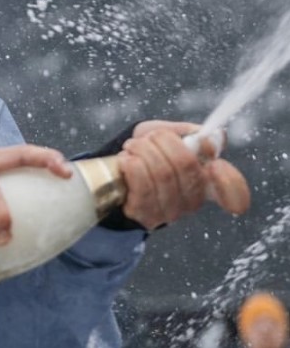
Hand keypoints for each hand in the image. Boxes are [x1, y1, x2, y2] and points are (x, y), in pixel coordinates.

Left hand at [119, 121, 249, 229]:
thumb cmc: (145, 154)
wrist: (115, 176)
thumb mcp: (165, 135)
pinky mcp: (145, 215)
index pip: (232, 189)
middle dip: (163, 141)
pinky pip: (143, 184)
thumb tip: (213, 136)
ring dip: (143, 150)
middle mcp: (191, 200)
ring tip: (133, 146)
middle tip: (149, 138)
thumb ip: (188, 133)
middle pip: (187, 164)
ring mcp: (169, 211)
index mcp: (205, 179)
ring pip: (162, 172)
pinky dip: (132, 164)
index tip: (215, 164)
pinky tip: (126, 160)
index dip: (229, 178)